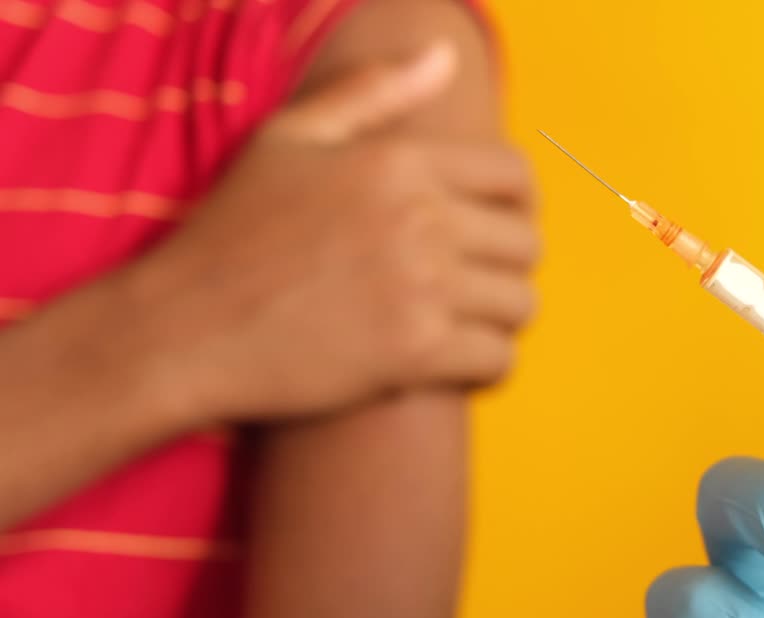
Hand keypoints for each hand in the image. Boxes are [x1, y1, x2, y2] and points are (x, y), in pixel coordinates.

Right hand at [118, 43, 538, 424]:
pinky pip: (500, 358)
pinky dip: (487, 364)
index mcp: (400, 161)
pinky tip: (456, 363)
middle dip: (506, 266)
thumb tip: (444, 55)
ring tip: (465, 324)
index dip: (516, 206)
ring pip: (521, 303)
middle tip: (475, 286)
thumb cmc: (232, 232)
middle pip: (526, 244)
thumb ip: (374, 93)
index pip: (514, 176)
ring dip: (499, 317)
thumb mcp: (290, 138)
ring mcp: (423, 286)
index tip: (494, 231)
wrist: (184, 328)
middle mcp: (421, 218)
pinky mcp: (417, 351)